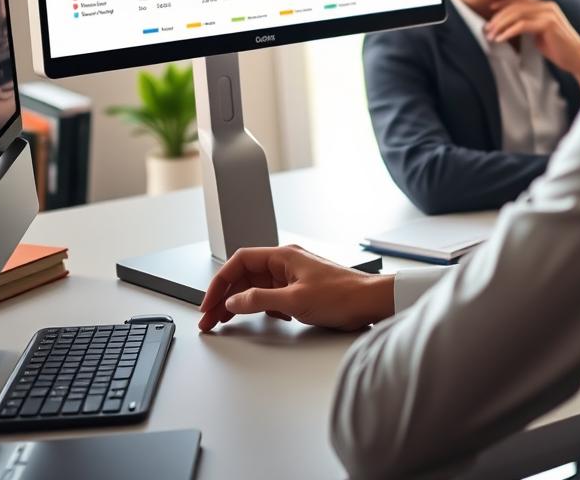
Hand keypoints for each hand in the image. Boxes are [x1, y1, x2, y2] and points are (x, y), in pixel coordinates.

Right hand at [198, 244, 394, 332]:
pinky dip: (260, 308)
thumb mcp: (294, 300)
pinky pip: (271, 297)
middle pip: (245, 276)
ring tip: (224, 322)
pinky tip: (261, 319)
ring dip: (239, 304)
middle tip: (210, 319)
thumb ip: (260, 300)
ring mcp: (293, 277)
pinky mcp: (300, 291)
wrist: (370, 302)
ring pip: (256, 288)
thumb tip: (234, 301)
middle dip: (225, 296)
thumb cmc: (342, 295)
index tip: (209, 303)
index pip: (240, 261)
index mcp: (284, 257)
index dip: (220, 282)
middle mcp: (286, 263)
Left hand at [485, 0, 579, 96]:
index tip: (490, 9)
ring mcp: (548, 13)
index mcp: (545, 5)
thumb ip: (529, 23)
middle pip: (516, 5)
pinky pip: (522, 25)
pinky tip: (500, 39)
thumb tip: (509, 23)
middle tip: (487, 28)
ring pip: (517, 14)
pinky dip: (508, 32)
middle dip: (498, 17)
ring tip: (491, 35)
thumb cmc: (558, 48)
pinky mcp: (548, 24)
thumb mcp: (540, 32)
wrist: (577, 58)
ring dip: (500, 25)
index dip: (504, 1)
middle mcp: (547, 5)